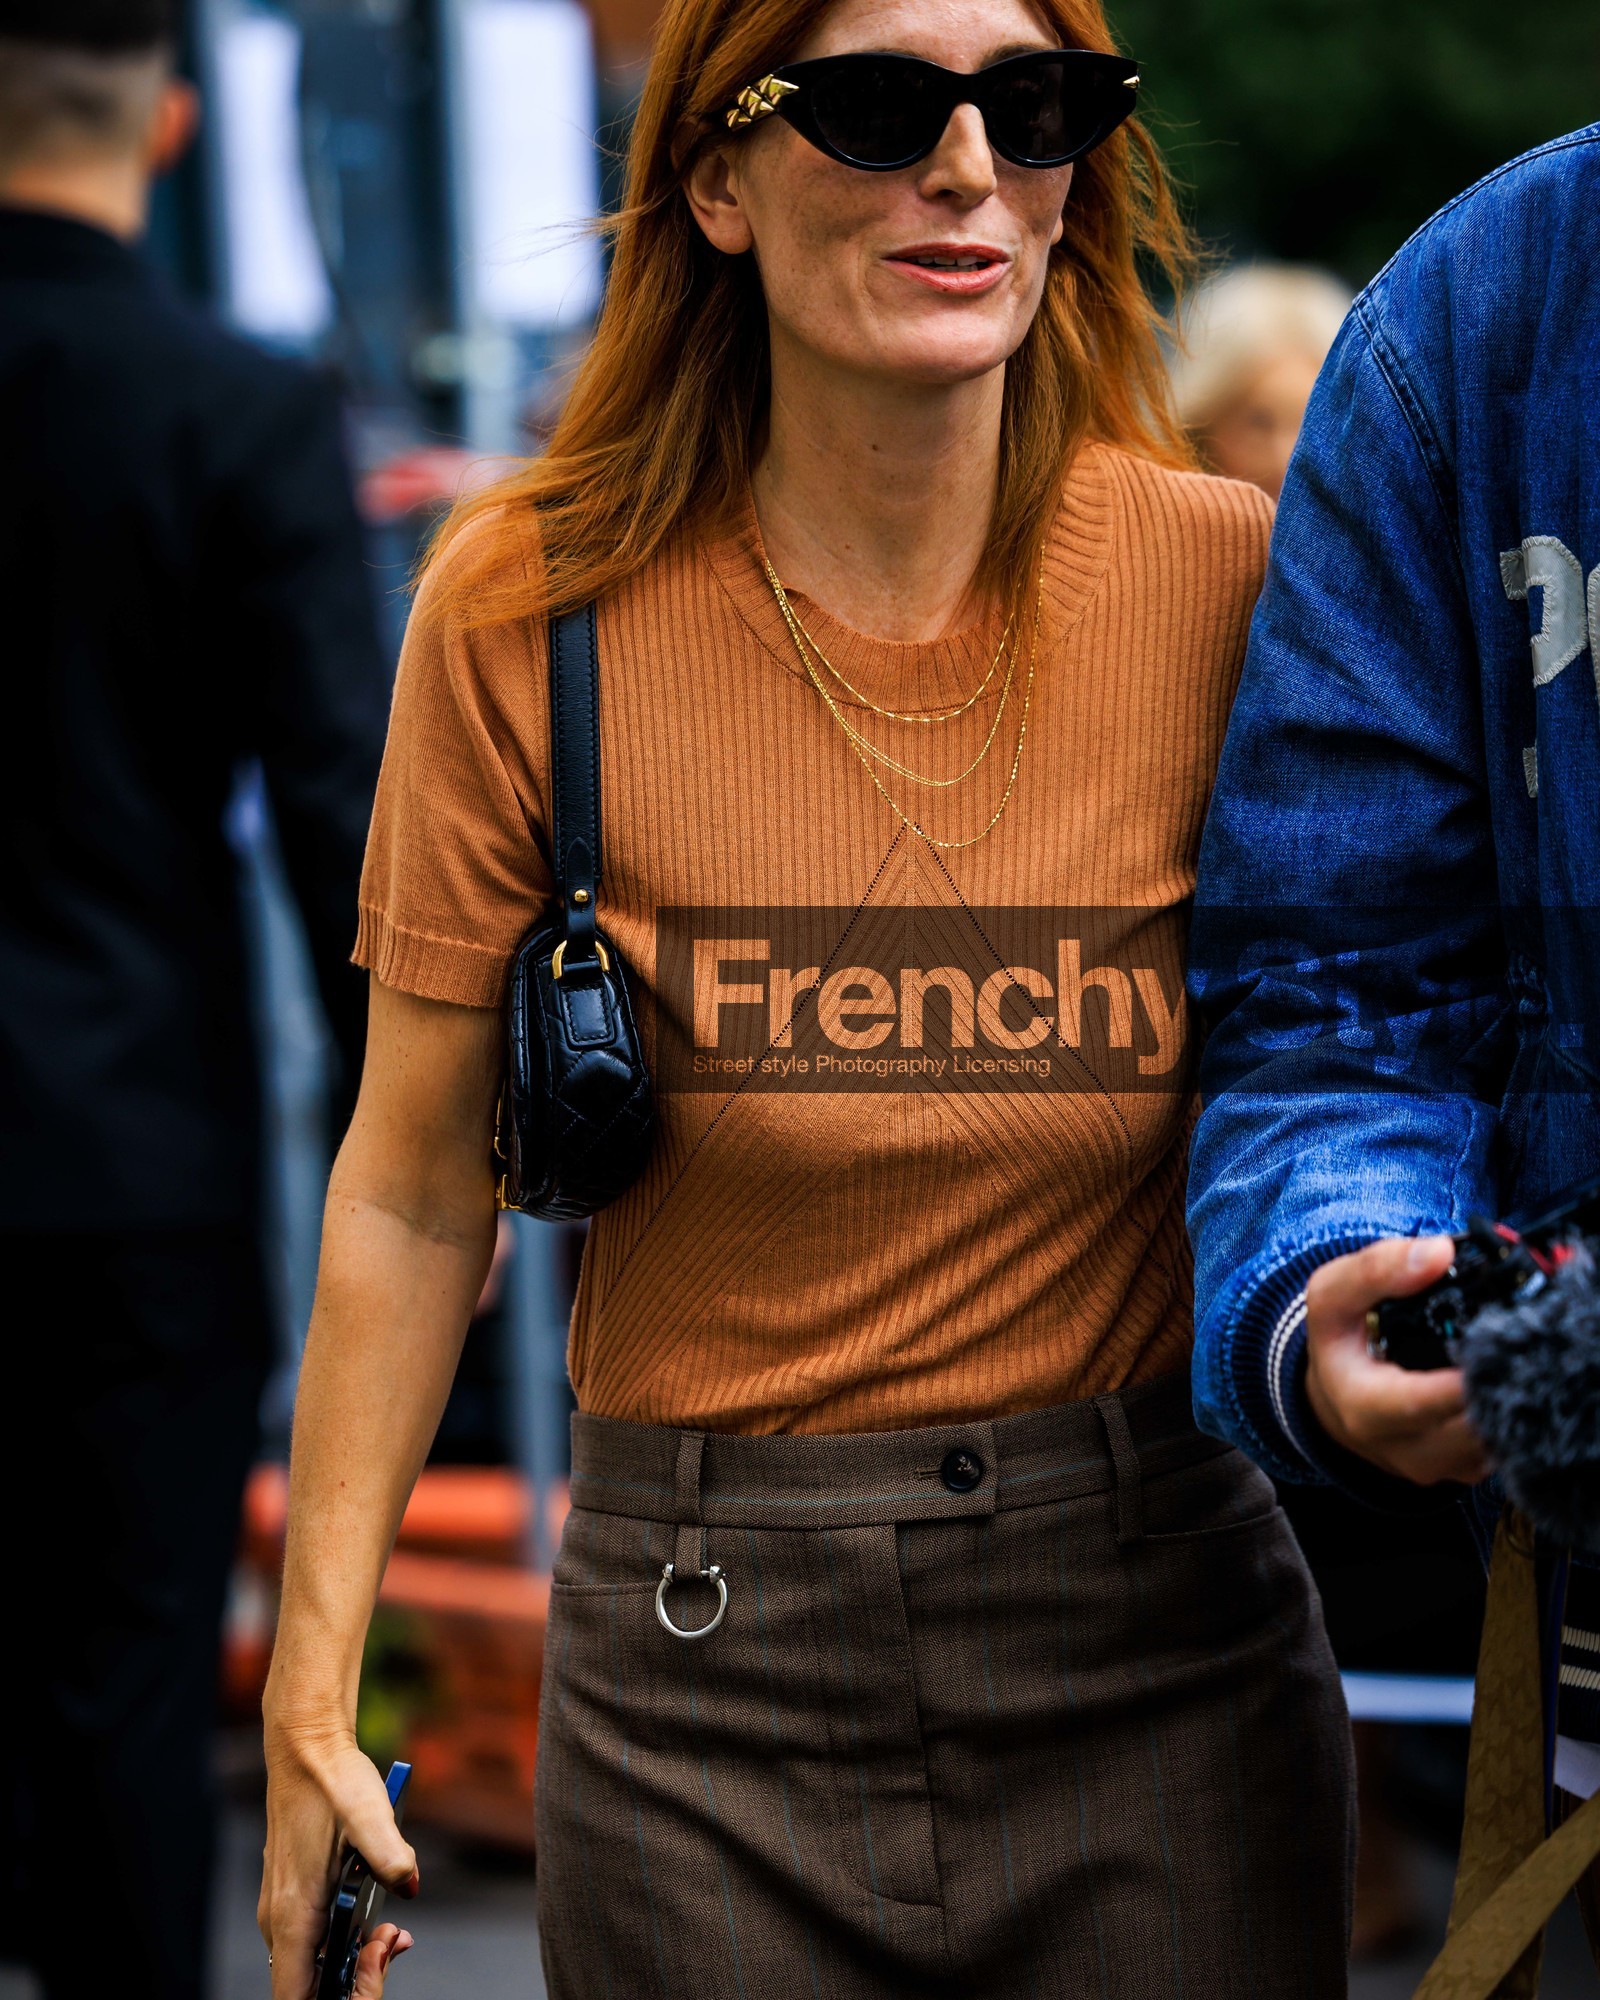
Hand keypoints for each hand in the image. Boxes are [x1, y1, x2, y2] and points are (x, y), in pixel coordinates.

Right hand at [259, 1724, 419, 1999]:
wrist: (307, 1749)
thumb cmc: (334, 1780)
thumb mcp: (369, 1813)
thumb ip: (390, 1855)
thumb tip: (411, 1887)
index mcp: (294, 1914)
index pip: (295, 1996)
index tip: (369, 1976)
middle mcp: (279, 1921)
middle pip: (306, 1987)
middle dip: (350, 1981)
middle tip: (394, 1943)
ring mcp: (281, 1910)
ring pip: (309, 1965)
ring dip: (349, 1960)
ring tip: (390, 1931)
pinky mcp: (290, 1897)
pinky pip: (310, 1941)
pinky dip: (341, 1941)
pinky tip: (374, 1915)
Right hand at [1303, 1235, 1493, 1486]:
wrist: (1338, 1402)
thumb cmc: (1339, 1343)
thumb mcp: (1332, 1296)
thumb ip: (1375, 1270)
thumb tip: (1441, 1252)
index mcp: (1365, 1411)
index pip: (1422, 1404)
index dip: (1460, 1379)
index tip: (1490, 1345)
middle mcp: (1408, 1451)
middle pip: (1474, 1422)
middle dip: (1497, 1375)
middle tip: (1513, 1331)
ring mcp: (1445, 1467)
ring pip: (1498, 1435)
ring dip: (1508, 1390)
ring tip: (1505, 1346)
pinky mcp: (1471, 1471)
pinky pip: (1504, 1441)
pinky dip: (1507, 1403)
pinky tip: (1499, 1371)